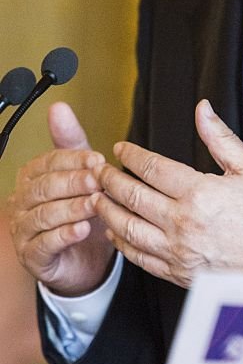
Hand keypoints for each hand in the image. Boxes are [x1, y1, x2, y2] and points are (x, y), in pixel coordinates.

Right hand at [9, 102, 114, 295]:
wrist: (87, 256)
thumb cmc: (82, 209)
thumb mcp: (81, 172)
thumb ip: (71, 142)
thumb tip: (58, 107)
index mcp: (33, 176)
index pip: (48, 162)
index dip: (73, 159)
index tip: (98, 159)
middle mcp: (23, 201)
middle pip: (44, 187)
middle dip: (73, 182)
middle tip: (98, 180)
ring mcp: (24, 230)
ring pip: (44, 215)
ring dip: (72, 208)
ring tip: (95, 204)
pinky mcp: (33, 256)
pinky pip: (45, 244)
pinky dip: (65, 235)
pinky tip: (83, 229)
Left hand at [93, 99, 242, 287]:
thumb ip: (219, 137)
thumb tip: (202, 109)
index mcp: (199, 192)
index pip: (151, 168)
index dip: (131, 156)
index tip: (121, 149)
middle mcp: (183, 222)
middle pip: (131, 197)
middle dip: (109, 181)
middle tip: (98, 170)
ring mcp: (178, 251)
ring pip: (128, 229)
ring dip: (107, 212)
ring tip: (97, 199)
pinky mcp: (179, 272)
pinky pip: (140, 258)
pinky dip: (122, 244)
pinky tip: (116, 232)